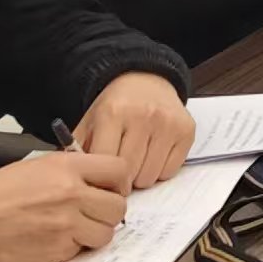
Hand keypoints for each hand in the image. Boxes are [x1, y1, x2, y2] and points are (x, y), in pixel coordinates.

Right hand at [0, 146, 130, 261]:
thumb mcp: (36, 165)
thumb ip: (72, 170)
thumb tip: (99, 182)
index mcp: (66, 167)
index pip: (119, 169)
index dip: (119, 183)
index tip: (111, 189)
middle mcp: (71, 194)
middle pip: (118, 207)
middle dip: (108, 212)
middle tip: (93, 213)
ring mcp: (66, 225)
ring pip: (105, 234)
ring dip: (93, 234)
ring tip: (72, 228)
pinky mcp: (57, 251)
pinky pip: (81, 251)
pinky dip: (72, 248)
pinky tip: (53, 239)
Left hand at [72, 70, 193, 187]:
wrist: (146, 80)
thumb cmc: (116, 106)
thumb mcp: (90, 121)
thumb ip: (78, 150)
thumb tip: (76, 181)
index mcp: (113, 112)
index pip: (106, 164)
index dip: (102, 179)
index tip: (102, 180)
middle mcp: (143, 116)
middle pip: (129, 173)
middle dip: (122, 180)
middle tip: (119, 173)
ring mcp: (168, 123)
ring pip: (150, 176)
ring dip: (141, 176)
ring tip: (136, 161)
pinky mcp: (186, 131)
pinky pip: (170, 171)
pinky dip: (160, 171)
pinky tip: (153, 156)